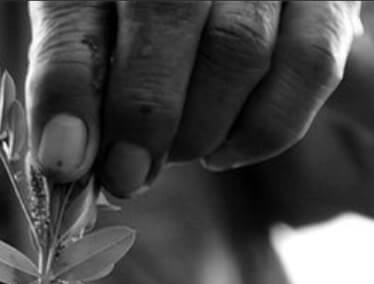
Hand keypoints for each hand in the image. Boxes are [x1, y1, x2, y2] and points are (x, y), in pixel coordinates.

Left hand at [27, 1, 361, 194]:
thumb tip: (66, 159)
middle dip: (143, 115)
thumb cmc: (150, 38)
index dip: (69, 85)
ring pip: (238, 48)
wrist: (248, 9)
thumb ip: (78, 84)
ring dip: (198, 127)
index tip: (66, 162)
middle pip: (166, 9)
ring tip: (173, 154)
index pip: (79, 3)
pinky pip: (307, 68)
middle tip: (126, 176)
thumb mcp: (101, 43)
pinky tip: (222, 152)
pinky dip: (260, 131)